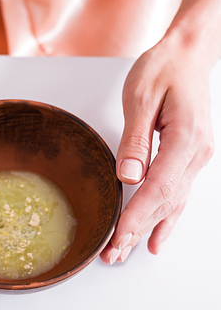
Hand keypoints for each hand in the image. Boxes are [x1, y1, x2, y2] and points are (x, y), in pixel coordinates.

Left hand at [99, 35, 214, 263]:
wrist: (187, 55)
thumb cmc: (164, 69)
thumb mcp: (141, 98)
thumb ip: (135, 140)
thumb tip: (129, 176)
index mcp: (185, 140)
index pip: (158, 189)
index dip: (137, 217)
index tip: (118, 238)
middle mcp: (196, 154)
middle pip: (165, 203)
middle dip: (137, 231)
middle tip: (113, 255)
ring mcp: (196, 158)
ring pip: (171, 203)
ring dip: (148, 230)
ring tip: (126, 252)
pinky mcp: (189, 157)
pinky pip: (177, 195)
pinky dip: (165, 219)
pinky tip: (157, 239)